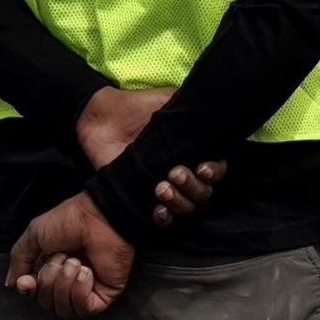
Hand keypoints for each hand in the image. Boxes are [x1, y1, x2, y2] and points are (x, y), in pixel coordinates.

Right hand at [6, 192, 133, 317]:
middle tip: (60, 257)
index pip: (34, 294)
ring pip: (63, 310)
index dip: (28, 290)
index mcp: (50, 267)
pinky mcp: (103, 295)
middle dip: (49, 280)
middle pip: (46, 304)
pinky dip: (80, 291)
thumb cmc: (71, 220)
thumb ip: (19, 259)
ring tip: (75, 262)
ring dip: (64, 284)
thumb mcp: (34, 234)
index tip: (27, 280)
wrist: (99, 216)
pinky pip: (83, 310)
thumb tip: (12, 284)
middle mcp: (67, 281)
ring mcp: (86, 289)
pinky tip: (86, 272)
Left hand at [77, 88, 226, 225]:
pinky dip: (164, 217)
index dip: (215, 172)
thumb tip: (214, 111)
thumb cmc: (137, 107)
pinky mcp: (143, 199)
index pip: (216, 169)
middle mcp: (182, 170)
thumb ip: (191, 108)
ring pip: (186, 206)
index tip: (203, 168)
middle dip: (192, 186)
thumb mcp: (167, 101)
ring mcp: (164, 187)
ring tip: (161, 188)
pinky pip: (162, 218)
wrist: (103, 118)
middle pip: (203, 192)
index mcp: (192, 150)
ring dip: (178, 202)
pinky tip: (157, 210)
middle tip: (175, 172)